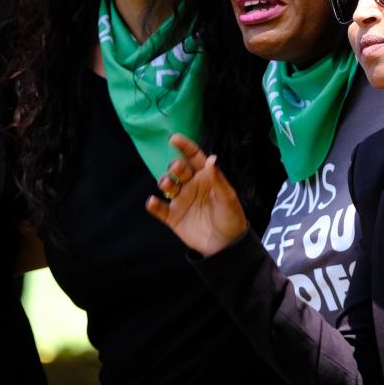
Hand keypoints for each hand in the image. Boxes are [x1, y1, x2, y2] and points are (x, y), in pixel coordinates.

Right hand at [146, 133, 248, 256]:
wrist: (226, 246)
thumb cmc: (231, 218)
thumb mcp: (228, 198)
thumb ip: (218, 179)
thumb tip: (211, 158)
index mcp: (206, 178)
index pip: (194, 158)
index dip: (185, 147)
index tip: (174, 138)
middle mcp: (191, 186)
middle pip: (178, 170)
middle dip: (175, 166)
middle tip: (178, 169)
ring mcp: (181, 201)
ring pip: (167, 185)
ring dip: (164, 181)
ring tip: (167, 184)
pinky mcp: (173, 217)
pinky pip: (159, 209)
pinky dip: (154, 205)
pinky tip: (152, 202)